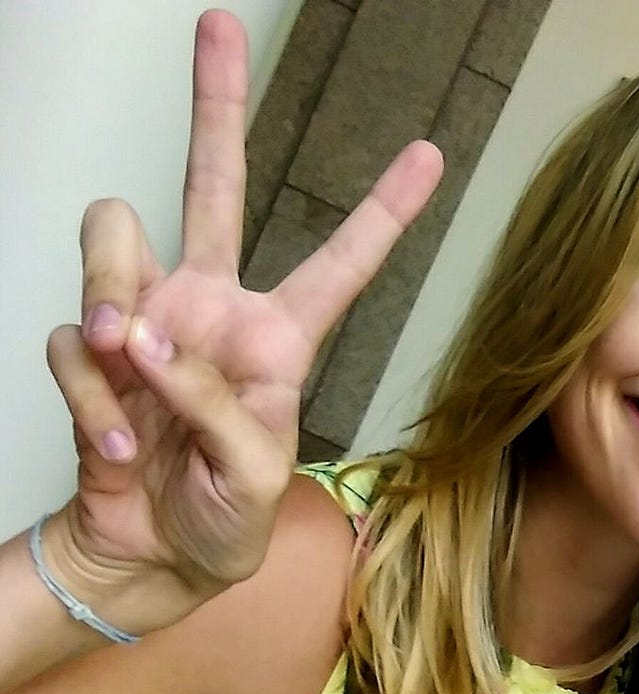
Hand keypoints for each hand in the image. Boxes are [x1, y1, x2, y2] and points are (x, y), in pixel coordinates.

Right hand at [42, 9, 441, 630]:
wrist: (154, 556)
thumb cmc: (227, 520)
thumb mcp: (256, 474)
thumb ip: (214, 402)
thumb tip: (144, 335)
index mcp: (279, 341)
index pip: (339, 264)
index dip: (383, 211)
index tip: (427, 154)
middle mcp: (212, 312)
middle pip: (213, 187)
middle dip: (215, 107)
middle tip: (217, 28)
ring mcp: (145, 324)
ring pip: (113, 236)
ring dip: (109, 292)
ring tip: (128, 361)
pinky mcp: (90, 353)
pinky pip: (71, 340)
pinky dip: (93, 396)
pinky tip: (123, 446)